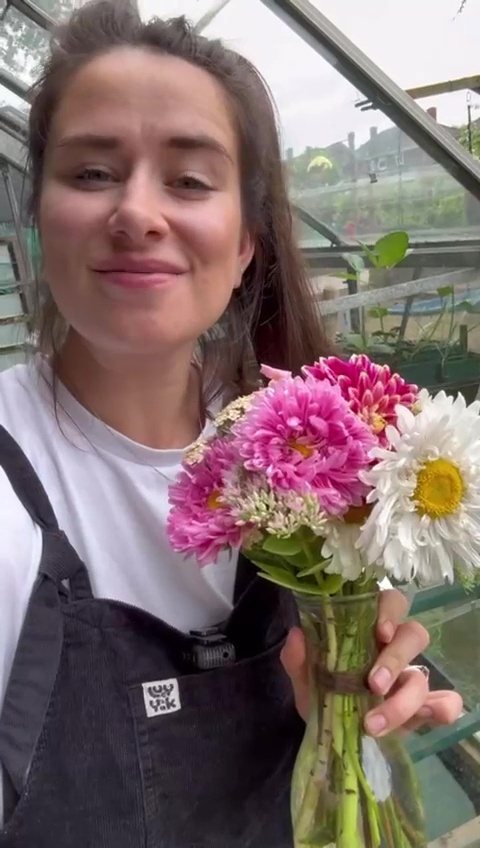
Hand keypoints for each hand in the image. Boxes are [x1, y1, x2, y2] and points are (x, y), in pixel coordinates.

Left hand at [281, 588, 462, 733]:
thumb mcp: (305, 679)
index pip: (390, 603)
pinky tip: (427, 717)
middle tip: (373, 684)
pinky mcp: (423, 708)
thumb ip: (297, 658)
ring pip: (423, 674)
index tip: (380, 632)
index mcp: (369, 631)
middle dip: (395, 659)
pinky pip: (447, 702)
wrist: (329, 735)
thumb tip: (297, 636)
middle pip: (414, 634)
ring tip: (372, 724)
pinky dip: (443, 708)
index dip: (390, 612)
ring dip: (403, 700)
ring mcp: (411, 678)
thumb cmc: (324, 694)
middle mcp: (395, 649)